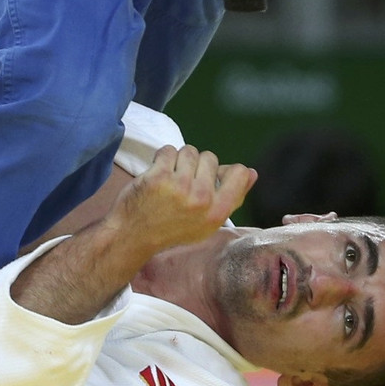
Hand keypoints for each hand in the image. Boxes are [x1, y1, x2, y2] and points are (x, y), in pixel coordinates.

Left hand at [105, 145, 254, 257]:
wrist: (133, 235)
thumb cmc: (172, 228)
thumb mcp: (207, 222)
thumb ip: (232, 197)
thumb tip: (251, 173)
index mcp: (218, 211)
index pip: (238, 173)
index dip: (223, 170)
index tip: (208, 178)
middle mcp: (202, 199)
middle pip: (210, 158)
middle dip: (196, 165)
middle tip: (182, 183)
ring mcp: (180, 186)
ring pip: (189, 151)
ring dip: (178, 160)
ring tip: (169, 177)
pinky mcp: (159, 176)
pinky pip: (168, 150)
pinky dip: (162, 157)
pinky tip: (157, 173)